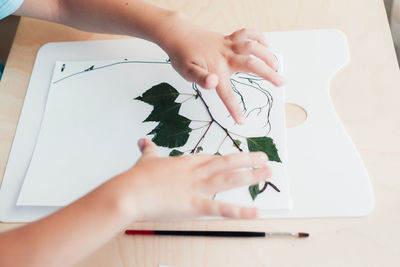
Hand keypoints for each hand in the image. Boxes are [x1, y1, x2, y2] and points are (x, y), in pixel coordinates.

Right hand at [115, 138, 271, 220]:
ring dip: (250, 176)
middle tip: (265, 158)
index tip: (241, 157)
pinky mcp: (194, 206)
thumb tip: (144, 140)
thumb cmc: (135, 178)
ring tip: (268, 172)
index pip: (212, 158)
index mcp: (185, 162)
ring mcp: (197, 188)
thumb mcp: (145, 160)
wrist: (127, 194)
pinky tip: (256, 212)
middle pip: (227, 163)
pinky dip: (240, 212)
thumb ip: (149, 149)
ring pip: (229, 179)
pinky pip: (221, 209)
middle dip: (247, 160)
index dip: (228, 159)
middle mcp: (196, 172)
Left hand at [160, 16, 284, 123]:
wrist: (178, 34)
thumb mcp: (185, 71)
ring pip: (252, 46)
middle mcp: (225, 57)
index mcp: (216, 70)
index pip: (227, 94)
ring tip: (276, 65)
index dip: (235, 109)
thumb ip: (200, 78)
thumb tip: (212, 82)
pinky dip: (259, 37)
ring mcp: (228, 45)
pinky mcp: (228, 38)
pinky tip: (266, 45)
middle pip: (251, 64)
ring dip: (267, 55)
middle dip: (268, 74)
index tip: (242, 121)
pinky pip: (247, 34)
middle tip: (281, 83)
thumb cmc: (182, 55)